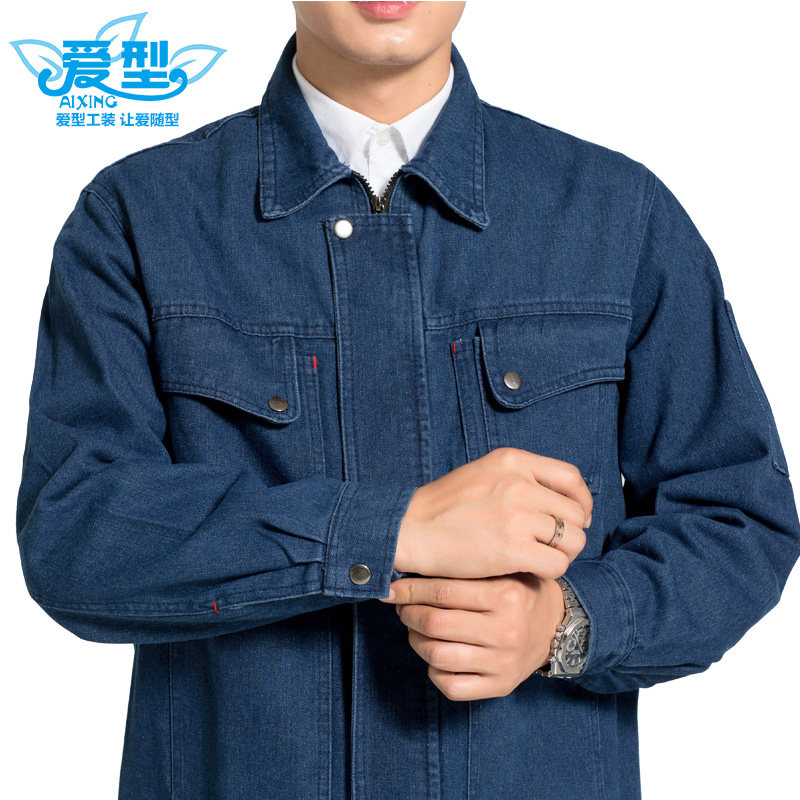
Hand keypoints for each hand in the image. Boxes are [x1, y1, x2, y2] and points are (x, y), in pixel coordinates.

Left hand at [379, 572, 565, 700]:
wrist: (557, 625)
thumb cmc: (518, 591)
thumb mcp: (502, 570)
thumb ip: (466, 568)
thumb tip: (412, 565)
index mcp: (507, 595)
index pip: (444, 591)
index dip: (410, 589)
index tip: (393, 588)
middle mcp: (507, 631)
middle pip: (435, 624)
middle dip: (409, 613)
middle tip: (403, 606)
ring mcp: (504, 662)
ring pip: (437, 656)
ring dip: (416, 641)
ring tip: (415, 629)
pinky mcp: (501, 686)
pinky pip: (452, 686)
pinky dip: (434, 671)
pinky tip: (436, 655)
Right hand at [394, 447, 591, 579]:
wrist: (409, 529)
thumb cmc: (443, 506)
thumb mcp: (483, 472)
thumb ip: (519, 478)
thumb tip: (559, 499)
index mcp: (512, 460)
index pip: (571, 477)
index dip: (580, 501)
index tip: (574, 516)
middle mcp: (519, 484)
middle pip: (575, 512)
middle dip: (571, 531)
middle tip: (553, 545)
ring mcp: (516, 516)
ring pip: (572, 540)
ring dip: (562, 553)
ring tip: (541, 558)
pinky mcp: (512, 549)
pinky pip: (557, 564)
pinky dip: (550, 571)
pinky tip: (531, 570)